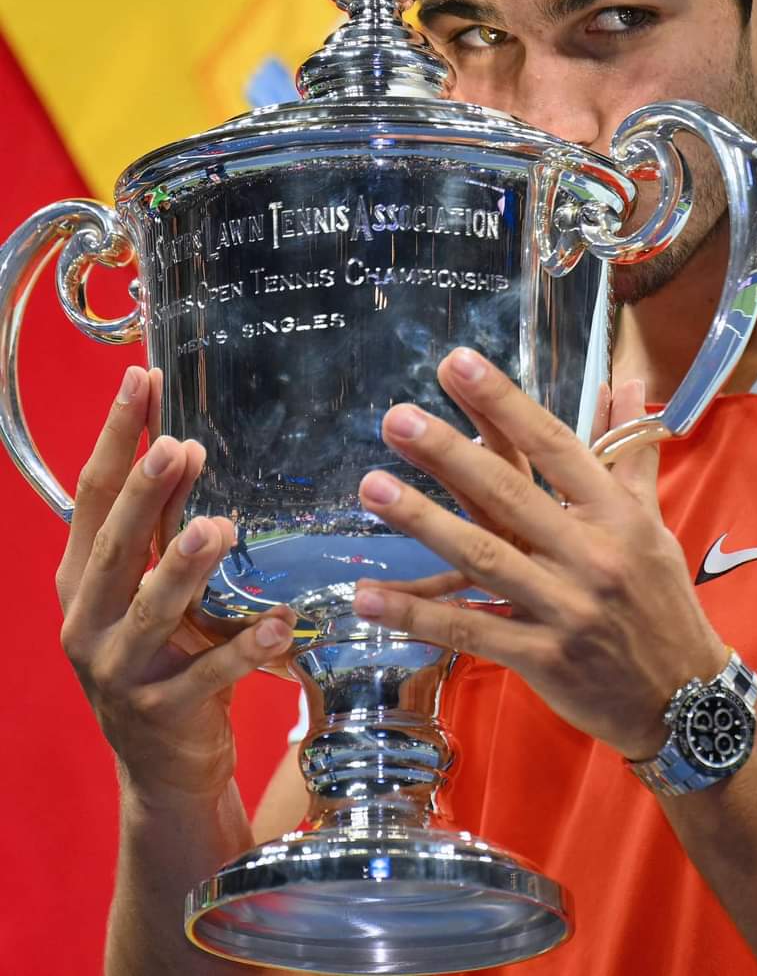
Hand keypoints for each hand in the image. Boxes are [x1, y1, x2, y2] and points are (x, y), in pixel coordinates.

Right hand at [56, 366, 293, 805]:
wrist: (164, 772)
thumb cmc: (165, 659)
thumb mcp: (155, 591)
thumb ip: (164, 530)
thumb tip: (188, 443)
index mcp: (81, 582)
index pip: (90, 498)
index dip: (113, 439)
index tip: (138, 380)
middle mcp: (87, 622)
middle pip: (112, 550)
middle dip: (142, 496)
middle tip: (175, 447)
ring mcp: (120, 672)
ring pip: (149, 613)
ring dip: (183, 568)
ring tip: (219, 526)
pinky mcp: (162, 715)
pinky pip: (207, 677)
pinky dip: (243, 649)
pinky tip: (278, 623)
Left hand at [352, 347, 726, 760]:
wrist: (686, 699)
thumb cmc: (662, 601)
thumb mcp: (652, 524)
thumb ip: (630, 452)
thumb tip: (628, 383)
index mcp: (617, 514)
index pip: (554, 446)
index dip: (504, 403)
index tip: (457, 364)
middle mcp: (592, 554)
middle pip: (510, 494)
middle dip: (449, 453)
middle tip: (397, 418)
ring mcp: (566, 608)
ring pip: (483, 557)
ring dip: (422, 522)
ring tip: (372, 487)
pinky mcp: (542, 658)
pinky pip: (471, 630)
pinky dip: (418, 614)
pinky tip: (369, 596)